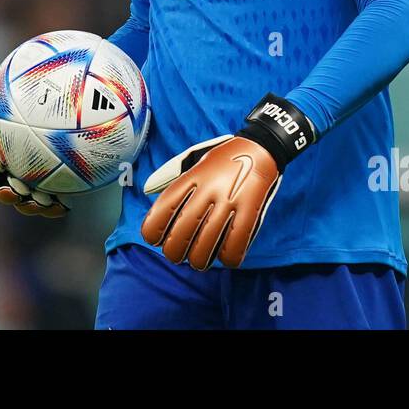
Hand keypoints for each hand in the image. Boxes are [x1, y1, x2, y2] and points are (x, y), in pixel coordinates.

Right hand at [0, 73, 70, 217]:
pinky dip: (55, 207)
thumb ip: (8, 89)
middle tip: (9, 190)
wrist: (77, 118)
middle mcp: (16, 172)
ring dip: (29, 205)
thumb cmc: (46, 104)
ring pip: (27, 202)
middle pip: (3, 187)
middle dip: (3, 192)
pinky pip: (53, 205)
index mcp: (4, 153)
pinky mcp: (57, 193)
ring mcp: (36, 185)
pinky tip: (64, 205)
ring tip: (39, 201)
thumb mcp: (26, 94)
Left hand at [141, 135, 280, 269]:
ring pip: (206, 243)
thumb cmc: (222, 158)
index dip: (154, 229)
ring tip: (198, 261)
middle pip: (182, 231)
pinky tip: (225, 256)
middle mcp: (208, 189)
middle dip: (174, 252)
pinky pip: (236, 243)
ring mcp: (230, 200)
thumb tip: (148, 190)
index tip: (154, 239)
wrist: (260, 147)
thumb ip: (170, 175)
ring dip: (199, 260)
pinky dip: (228, 257)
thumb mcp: (193, 160)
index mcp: (192, 177)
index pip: (164, 206)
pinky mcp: (250, 209)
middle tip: (176, 255)